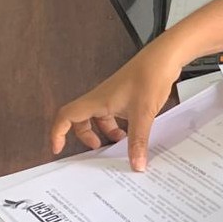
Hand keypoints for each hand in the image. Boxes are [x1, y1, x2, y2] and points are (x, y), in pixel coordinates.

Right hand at [48, 43, 182, 170]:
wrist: (165, 57)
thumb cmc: (149, 76)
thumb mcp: (143, 114)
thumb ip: (138, 141)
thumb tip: (136, 164)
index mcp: (97, 101)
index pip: (66, 116)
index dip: (57, 133)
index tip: (58, 149)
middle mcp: (101, 98)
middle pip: (81, 120)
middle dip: (86, 136)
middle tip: (98, 149)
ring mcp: (113, 96)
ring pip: (100, 118)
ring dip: (107, 131)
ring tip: (122, 142)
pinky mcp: (126, 95)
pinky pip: (114, 114)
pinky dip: (120, 125)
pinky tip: (135, 131)